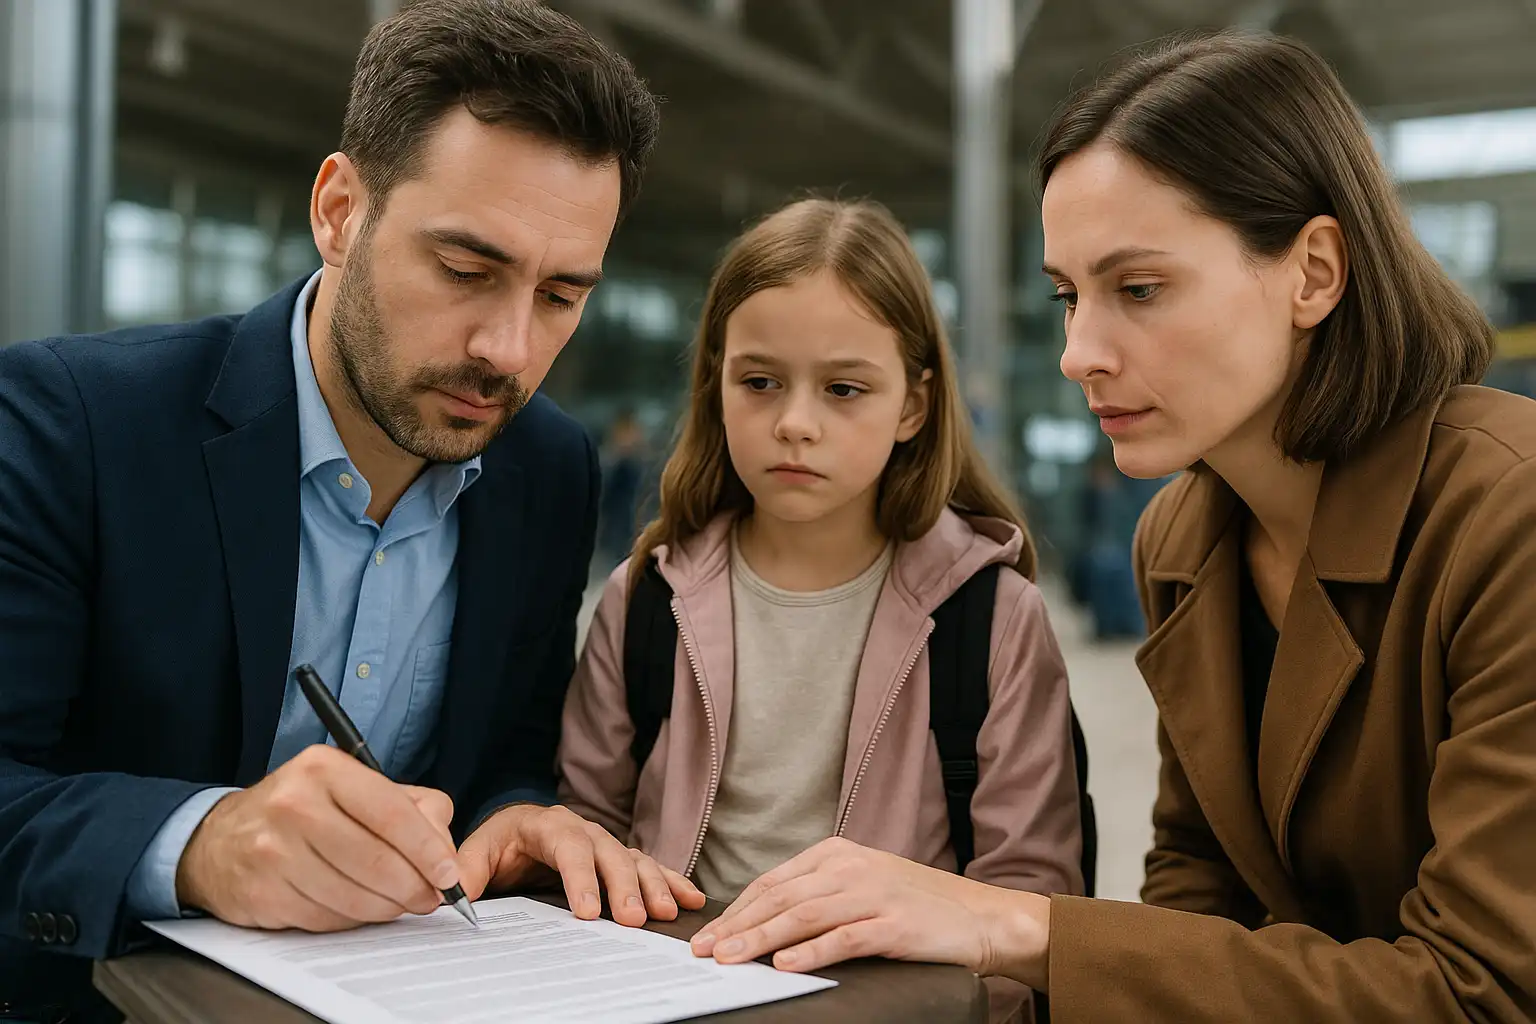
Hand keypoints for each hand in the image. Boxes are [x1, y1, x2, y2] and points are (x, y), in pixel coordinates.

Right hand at [177, 745, 459, 931]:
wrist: (220, 839)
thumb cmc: (305, 810)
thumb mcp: (357, 787)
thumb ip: (414, 809)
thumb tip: (446, 854)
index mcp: (325, 769)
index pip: (393, 814)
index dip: (429, 850)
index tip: (449, 874)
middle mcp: (294, 805)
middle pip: (376, 861)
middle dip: (415, 887)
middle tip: (431, 897)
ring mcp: (273, 851)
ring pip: (354, 895)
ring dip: (388, 908)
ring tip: (400, 903)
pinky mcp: (261, 893)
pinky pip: (326, 918)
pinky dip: (353, 919)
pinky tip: (359, 908)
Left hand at [456, 804, 705, 926]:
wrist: (517, 830)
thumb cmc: (499, 844)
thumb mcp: (478, 853)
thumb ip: (467, 871)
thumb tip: (454, 894)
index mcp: (547, 825)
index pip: (567, 848)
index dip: (580, 879)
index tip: (588, 912)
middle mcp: (583, 830)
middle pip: (608, 854)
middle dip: (623, 887)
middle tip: (633, 919)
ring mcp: (605, 844)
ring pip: (634, 860)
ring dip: (653, 886)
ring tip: (666, 914)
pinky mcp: (618, 859)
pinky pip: (650, 867)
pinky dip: (671, 882)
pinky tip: (690, 898)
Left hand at [689, 838, 1050, 986]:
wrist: (979, 916)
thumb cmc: (917, 905)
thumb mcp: (862, 884)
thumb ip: (819, 894)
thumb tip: (764, 922)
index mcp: (837, 854)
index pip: (773, 882)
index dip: (737, 909)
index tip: (710, 934)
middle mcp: (850, 868)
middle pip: (780, 899)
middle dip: (737, 926)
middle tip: (706, 951)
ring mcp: (871, 894)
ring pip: (802, 917)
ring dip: (759, 939)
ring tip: (731, 959)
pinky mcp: (892, 924)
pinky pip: (842, 939)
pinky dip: (809, 952)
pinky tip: (784, 965)